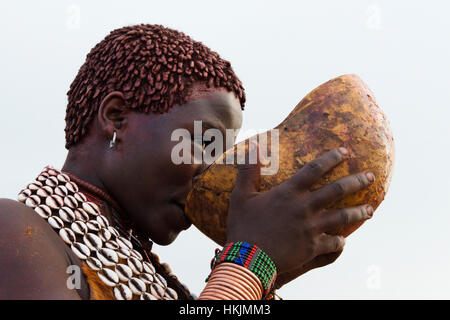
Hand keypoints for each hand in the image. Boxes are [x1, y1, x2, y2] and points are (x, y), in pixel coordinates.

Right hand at [226, 144, 374, 287]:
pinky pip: (333, 244)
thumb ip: (248, 171)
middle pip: (337, 190)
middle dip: (357, 181)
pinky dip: (340, 242)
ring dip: (358, 212)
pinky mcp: (312, 248)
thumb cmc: (243, 226)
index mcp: (288, 192)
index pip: (314, 169)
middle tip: (371, 176)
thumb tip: (253, 147)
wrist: (247, 259)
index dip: (331, 158)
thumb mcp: (241, 196)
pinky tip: (344, 241)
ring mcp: (310, 228)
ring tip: (370, 210)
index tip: (345, 151)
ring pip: (342, 217)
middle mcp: (304, 207)